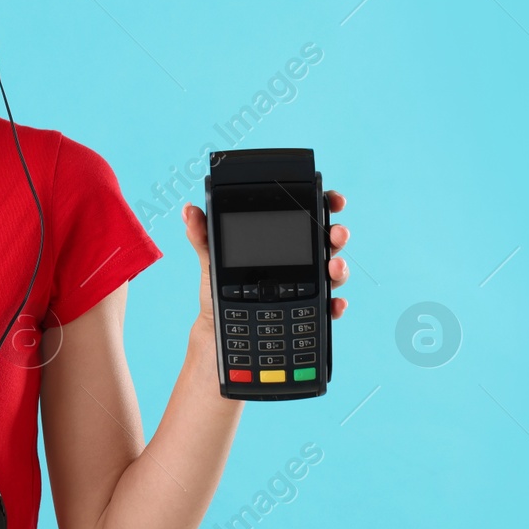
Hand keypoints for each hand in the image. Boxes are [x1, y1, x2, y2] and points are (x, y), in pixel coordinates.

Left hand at [182, 190, 349, 331]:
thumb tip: (188, 210)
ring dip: (339, 267)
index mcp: (279, 241)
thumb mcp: (211, 260)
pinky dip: (336, 305)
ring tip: (334, 267)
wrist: (218, 329)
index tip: (334, 199)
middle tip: (336, 233)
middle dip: (337, 234)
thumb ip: (203, 235)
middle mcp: (299, 261)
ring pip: (333, 272)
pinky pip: (328, 308)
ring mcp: (307, 287)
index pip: (306, 216)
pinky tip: (334, 304)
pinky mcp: (308, 313)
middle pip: (326, 242)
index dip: (325, 204)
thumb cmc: (217, 290)